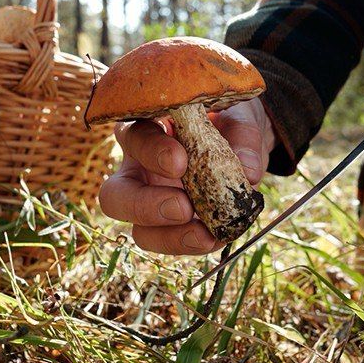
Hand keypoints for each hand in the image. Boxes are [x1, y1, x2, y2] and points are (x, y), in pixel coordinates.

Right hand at [99, 98, 275, 254]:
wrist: (243, 143)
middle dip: (144, 206)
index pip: (133, 137)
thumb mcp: (241, 118)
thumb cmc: (230, 119)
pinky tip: (216, 237)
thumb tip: (248, 173)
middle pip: (115, 195)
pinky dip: (191, 244)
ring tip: (205, 234)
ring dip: (169, 236)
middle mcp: (137, 168)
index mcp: (147, 127)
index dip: (150, 151)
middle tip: (183, 207)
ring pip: (138, 230)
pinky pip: (169, 243)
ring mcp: (151, 201)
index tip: (180, 162)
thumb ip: (244, 138)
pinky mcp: (169, 226)